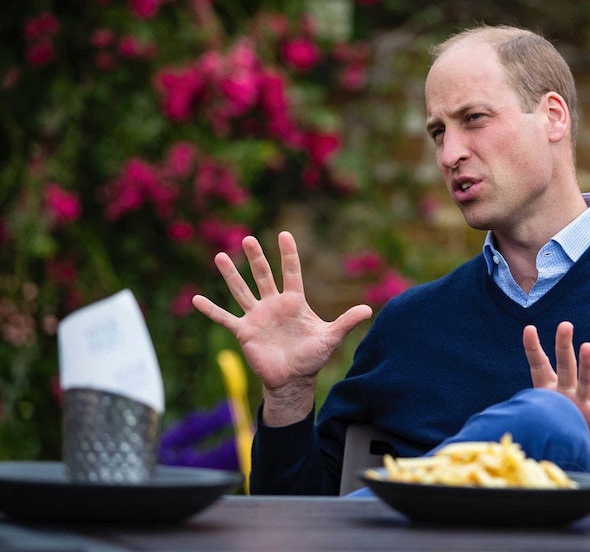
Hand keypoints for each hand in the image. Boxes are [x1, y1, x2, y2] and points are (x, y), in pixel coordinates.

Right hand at [192, 232, 371, 425]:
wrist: (293, 380)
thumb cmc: (312, 357)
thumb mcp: (331, 337)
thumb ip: (346, 321)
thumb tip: (368, 309)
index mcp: (294, 302)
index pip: (291, 272)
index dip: (288, 254)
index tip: (285, 234)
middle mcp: (273, 305)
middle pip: (263, 276)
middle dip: (256, 258)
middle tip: (247, 239)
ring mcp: (257, 316)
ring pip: (241, 291)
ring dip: (231, 275)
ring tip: (219, 256)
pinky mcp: (244, 331)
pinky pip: (224, 318)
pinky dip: (210, 310)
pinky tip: (196, 299)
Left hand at [522, 321, 589, 465]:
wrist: (584, 453)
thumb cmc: (558, 431)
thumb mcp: (537, 420)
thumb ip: (522, 414)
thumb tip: (490, 419)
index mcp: (549, 391)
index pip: (540, 366)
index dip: (534, 348)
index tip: (529, 329)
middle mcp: (567, 393)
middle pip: (565, 366)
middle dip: (564, 346)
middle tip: (565, 325)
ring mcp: (583, 405)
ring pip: (585, 381)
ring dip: (587, 365)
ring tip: (588, 346)